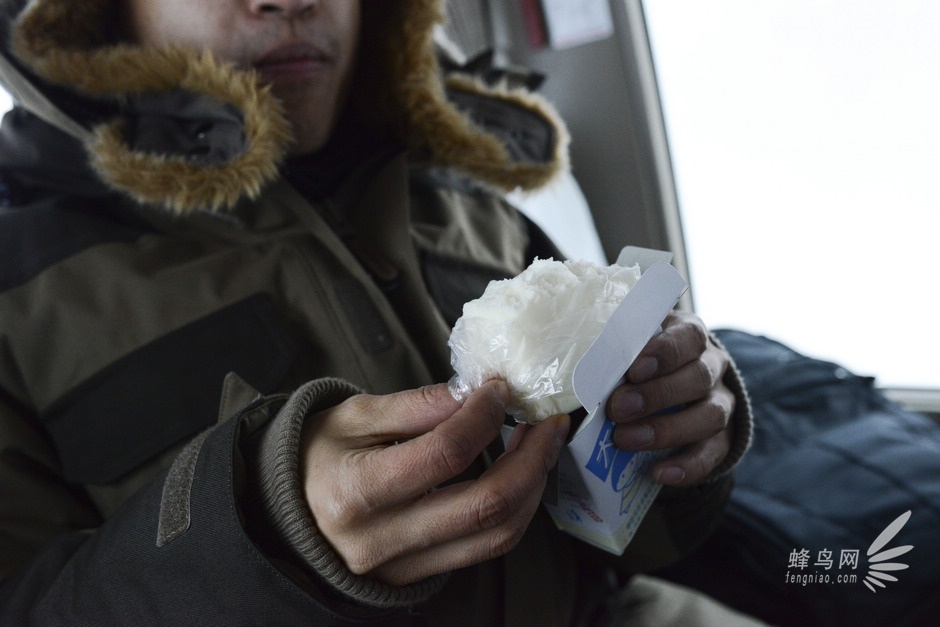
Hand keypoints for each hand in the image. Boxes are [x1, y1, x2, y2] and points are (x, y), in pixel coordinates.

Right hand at [300, 380, 569, 585]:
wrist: (284, 515)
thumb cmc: (315, 457)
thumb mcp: (354, 416)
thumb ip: (415, 406)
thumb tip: (473, 392)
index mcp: (356, 491)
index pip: (443, 454)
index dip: (484, 417)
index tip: (500, 389)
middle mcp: (382, 539)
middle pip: (484, 505)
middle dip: (532, 458)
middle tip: (548, 422)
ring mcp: (403, 567)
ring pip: (496, 535)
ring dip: (532, 488)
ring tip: (540, 446)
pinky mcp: (419, 577)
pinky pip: (484, 549)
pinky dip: (514, 511)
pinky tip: (520, 479)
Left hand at [606, 312, 733, 485]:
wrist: (674, 391)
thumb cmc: (640, 362)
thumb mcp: (631, 349)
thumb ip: (615, 353)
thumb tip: (580, 366)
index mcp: (689, 336)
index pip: (688, 338)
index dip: (664, 353)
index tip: (633, 370)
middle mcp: (712, 367)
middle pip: (698, 378)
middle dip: (657, 395)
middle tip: (618, 409)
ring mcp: (721, 403)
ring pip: (710, 416)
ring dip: (668, 430)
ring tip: (627, 440)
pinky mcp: (723, 439)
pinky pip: (712, 454)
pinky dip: (687, 466)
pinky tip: (658, 472)